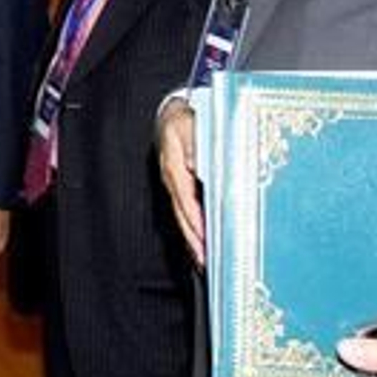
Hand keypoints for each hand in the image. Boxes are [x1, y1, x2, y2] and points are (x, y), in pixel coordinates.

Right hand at [156, 96, 204, 266]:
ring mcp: (173, 183)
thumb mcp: (190, 125)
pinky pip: (184, 210)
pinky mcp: (178, 186)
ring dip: (192, 238)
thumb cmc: (184, 120)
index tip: (206, 240)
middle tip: (206, 261)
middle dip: (194, 239)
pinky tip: (199, 239)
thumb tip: (197, 165)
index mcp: (175, 166)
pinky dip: (191, 227)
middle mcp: (172, 178)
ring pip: (182, 216)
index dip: (196, 221)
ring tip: (203, 259)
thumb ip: (196, 144)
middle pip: (182, 214)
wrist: (171, 115)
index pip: (186, 200)